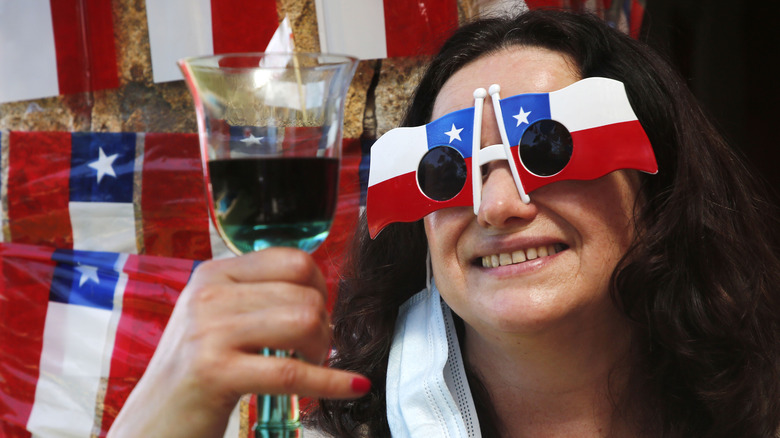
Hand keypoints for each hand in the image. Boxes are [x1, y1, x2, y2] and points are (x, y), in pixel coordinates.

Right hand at [108, 248, 369, 437]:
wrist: (151, 425)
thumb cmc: (193, 374)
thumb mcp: (215, 319)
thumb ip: (256, 297)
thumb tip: (316, 291)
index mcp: (213, 274)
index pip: (293, 260)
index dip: (320, 288)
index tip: (318, 314)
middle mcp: (209, 294)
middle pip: (304, 293)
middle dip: (324, 327)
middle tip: (314, 352)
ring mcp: (209, 331)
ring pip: (304, 322)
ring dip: (322, 352)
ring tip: (311, 368)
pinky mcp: (214, 372)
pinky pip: (292, 371)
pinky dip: (331, 382)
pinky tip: (352, 387)